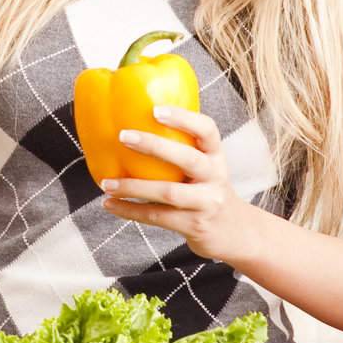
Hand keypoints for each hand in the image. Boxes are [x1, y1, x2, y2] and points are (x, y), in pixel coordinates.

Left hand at [99, 106, 251, 262]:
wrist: (236, 233)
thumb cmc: (206, 190)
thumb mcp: (205, 167)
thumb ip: (181, 150)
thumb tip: (132, 124)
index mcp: (215, 156)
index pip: (207, 130)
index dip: (184, 118)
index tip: (156, 110)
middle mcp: (215, 177)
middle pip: (188, 159)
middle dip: (154, 146)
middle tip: (123, 136)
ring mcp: (207, 203)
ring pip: (169, 193)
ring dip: (133, 187)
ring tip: (106, 183)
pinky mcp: (195, 226)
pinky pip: (158, 217)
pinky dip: (130, 210)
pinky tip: (110, 204)